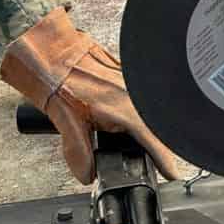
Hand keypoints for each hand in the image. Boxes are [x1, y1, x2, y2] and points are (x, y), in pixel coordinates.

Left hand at [0, 8, 182, 182]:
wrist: (50, 50)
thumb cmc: (55, 77)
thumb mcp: (65, 122)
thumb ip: (79, 152)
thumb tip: (87, 173)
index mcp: (121, 106)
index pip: (153, 139)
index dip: (165, 159)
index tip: (173, 173)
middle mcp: (131, 94)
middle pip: (157, 127)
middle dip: (161, 147)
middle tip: (159, 164)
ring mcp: (131, 83)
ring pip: (150, 112)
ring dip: (151, 129)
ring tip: (146, 145)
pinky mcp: (126, 75)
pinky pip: (140, 99)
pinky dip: (141, 113)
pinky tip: (128, 120)